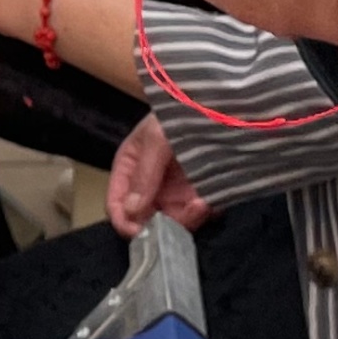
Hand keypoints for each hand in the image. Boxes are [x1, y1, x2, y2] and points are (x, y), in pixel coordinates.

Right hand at [107, 113, 207, 236]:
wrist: (220, 106)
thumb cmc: (179, 114)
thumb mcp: (157, 138)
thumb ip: (144, 174)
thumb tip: (131, 211)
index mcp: (129, 168)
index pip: (116, 204)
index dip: (124, 222)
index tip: (140, 232)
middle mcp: (149, 186)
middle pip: (145, 220)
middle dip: (163, 224)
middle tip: (183, 213)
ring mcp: (174, 192)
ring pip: (172, 223)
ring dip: (186, 219)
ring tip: (202, 203)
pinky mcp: (198, 196)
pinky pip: (196, 217)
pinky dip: (203, 215)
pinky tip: (210, 200)